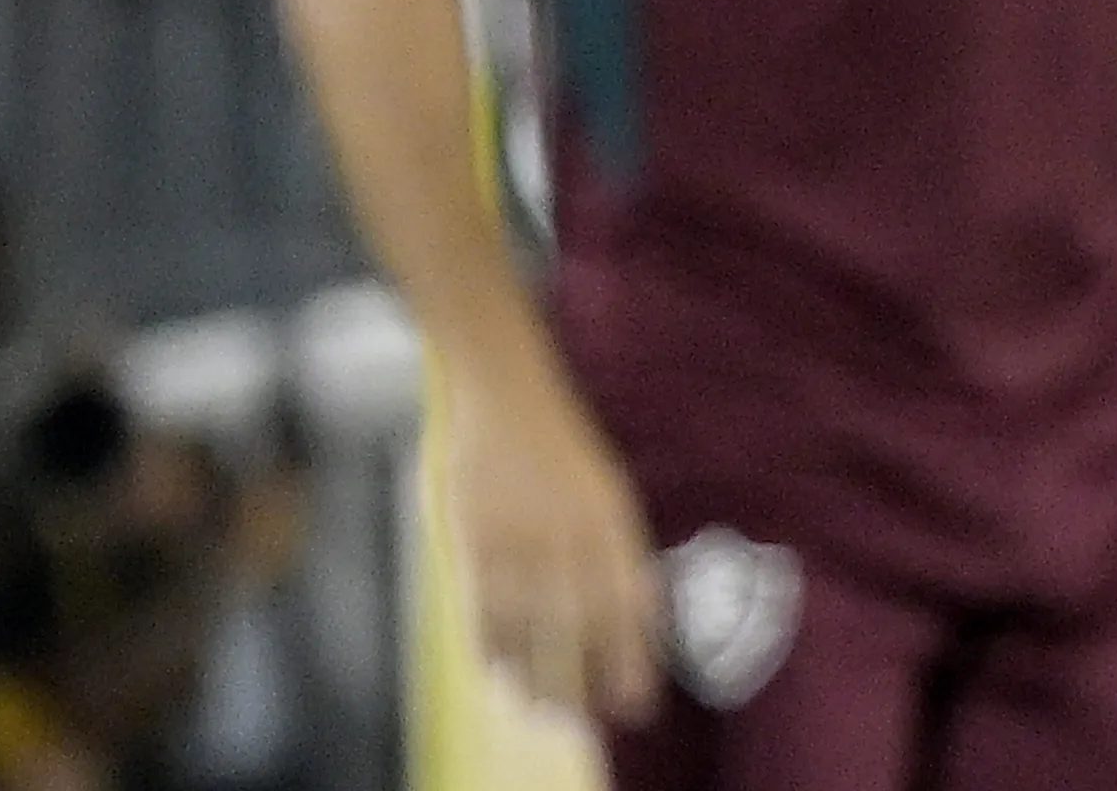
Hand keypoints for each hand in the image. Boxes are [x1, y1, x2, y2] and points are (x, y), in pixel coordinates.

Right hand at [444, 369, 661, 724]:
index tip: (637, 704)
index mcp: (612, 520)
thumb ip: (618, 554)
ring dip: (533, 677)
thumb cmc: (560, 452)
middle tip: (584, 722)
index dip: (633, 661)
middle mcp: (571, 533)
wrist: (506, 394)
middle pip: (580, 629)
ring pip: (528, 630)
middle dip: (583, 683)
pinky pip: (484, 609)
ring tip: (540, 708)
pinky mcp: (476, 539)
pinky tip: (497, 671)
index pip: (629, 606)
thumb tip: (640, 621)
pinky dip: (491, 648)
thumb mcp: (606, 494)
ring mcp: (521, 536)